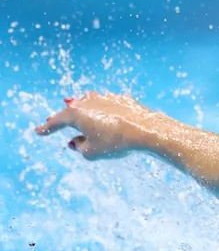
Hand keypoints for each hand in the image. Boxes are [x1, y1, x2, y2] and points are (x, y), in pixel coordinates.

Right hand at [35, 92, 157, 159]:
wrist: (146, 130)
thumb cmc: (116, 142)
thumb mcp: (91, 152)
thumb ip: (79, 147)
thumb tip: (76, 142)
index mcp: (76, 113)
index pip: (57, 121)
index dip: (47, 128)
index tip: (39, 131)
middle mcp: (87, 101)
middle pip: (72, 110)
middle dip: (63, 118)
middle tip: (53, 122)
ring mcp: (105, 97)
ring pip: (89, 103)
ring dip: (82, 111)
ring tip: (76, 112)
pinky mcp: (122, 99)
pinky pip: (108, 105)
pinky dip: (103, 111)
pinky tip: (106, 116)